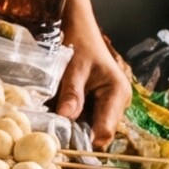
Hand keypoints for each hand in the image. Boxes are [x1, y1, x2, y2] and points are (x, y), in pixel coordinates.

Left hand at [51, 14, 130, 142]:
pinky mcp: (96, 104)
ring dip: (72, 128)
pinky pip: (83, 119)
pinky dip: (70, 120)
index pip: (106, 129)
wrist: (79, 28)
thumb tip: (66, 116)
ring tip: (51, 126)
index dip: (86, 139)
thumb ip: (72, 92)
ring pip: (89, 127)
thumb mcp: (75, 67)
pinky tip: (54, 117)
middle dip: (77, 135)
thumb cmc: (80, 43)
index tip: (63, 140)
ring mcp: (106, 105)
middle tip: (52, 134)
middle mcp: (116, 103)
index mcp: (118, 93)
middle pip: (98, 132)